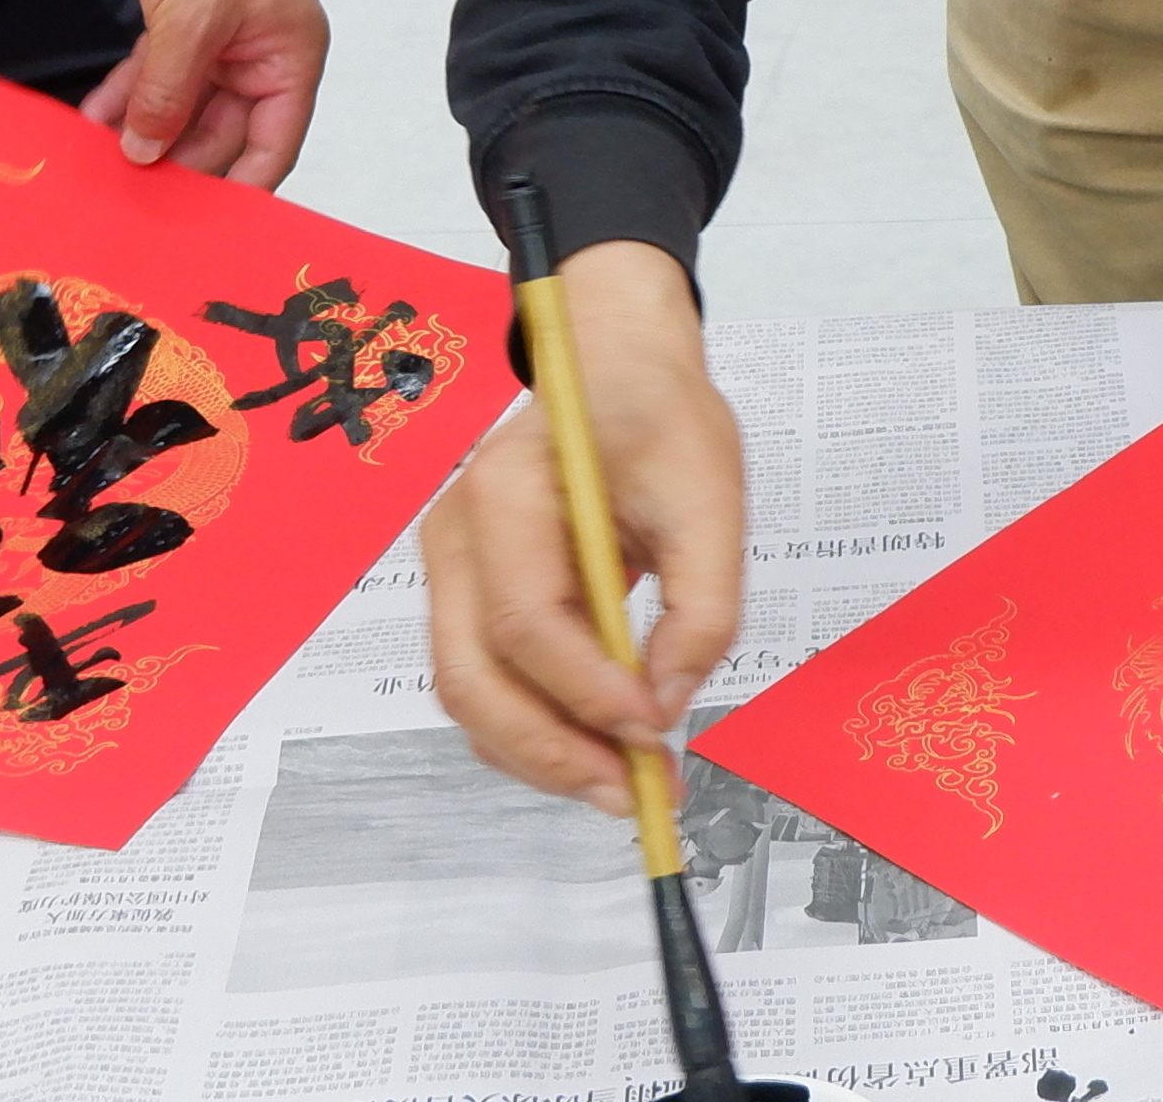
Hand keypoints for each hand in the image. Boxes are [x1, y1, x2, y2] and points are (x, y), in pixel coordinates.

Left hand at [81, 0, 325, 179]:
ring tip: (104, 164)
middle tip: (132, 197)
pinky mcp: (182, 25)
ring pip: (182, 107)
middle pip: (221, 133)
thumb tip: (144, 153)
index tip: (201, 224)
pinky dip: (127, 96)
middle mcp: (261, 57)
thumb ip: (168, 95)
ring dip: (144, 131)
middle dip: (176, 159)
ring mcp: (220, 42)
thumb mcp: (191, 23)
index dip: (240, 187)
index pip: (273, 145)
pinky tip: (94, 118)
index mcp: (291, 59)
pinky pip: (156, 77)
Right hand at [420, 241, 742, 804]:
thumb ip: (702, 606)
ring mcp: (451, 567)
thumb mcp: (712, 496)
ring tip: (625, 785)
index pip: (526, 619)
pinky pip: (483, 681)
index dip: (586, 691)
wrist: (614, 368)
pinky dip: (532, 729)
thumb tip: (667, 703)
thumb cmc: (659, 416)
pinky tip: (595, 749)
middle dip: (553, 753)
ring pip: (468, 694)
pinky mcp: (467, 594)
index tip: (655, 731)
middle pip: (474, 677)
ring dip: (541, 755)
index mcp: (508, 489)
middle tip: (635, 795)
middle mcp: (457, 533)